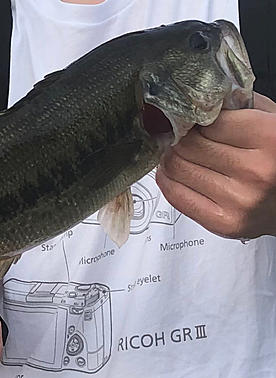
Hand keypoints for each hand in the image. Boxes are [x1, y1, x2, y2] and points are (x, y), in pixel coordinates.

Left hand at [156, 93, 275, 238]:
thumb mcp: (271, 123)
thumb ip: (239, 106)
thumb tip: (197, 100)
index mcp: (269, 138)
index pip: (207, 123)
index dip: (196, 120)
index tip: (192, 122)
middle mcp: (254, 171)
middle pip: (187, 145)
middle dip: (179, 138)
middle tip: (178, 137)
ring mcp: (238, 200)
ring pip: (176, 168)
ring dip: (170, 158)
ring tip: (176, 153)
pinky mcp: (223, 222)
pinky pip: (176, 196)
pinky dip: (167, 180)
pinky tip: (173, 173)